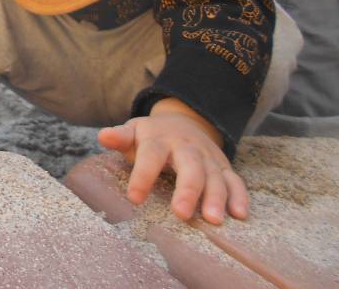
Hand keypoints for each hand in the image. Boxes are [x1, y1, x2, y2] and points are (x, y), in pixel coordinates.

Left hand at [97, 97, 247, 224]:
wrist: (182, 122)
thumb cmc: (151, 136)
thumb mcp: (134, 132)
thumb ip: (120, 137)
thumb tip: (103, 136)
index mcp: (159, 139)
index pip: (151, 156)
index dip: (143, 176)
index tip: (134, 198)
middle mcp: (186, 147)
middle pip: (190, 167)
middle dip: (187, 190)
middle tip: (181, 213)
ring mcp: (207, 157)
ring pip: (215, 176)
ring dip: (215, 197)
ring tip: (213, 220)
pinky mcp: (223, 166)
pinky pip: (235, 180)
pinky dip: (239, 196)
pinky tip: (239, 214)